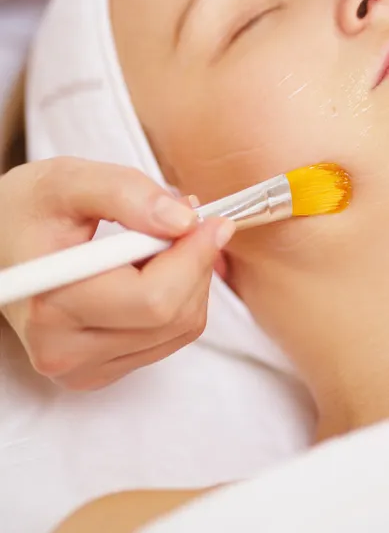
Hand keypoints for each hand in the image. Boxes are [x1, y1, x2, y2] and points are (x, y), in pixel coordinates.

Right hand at [0, 157, 234, 389]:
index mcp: (53, 303)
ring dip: (189, 282)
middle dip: (195, 264)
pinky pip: (168, 341)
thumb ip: (126, 192)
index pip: (153, 298)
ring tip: (159, 245)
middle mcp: (64, 350)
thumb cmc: (27, 214)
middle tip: (188, 226)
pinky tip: (150, 273)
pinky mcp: (97, 373)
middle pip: (173, 317)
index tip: (211, 221)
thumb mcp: (68, 181)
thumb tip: (185, 221)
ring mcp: (82, 369)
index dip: (194, 256)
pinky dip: (176, 302)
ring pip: (179, 331)